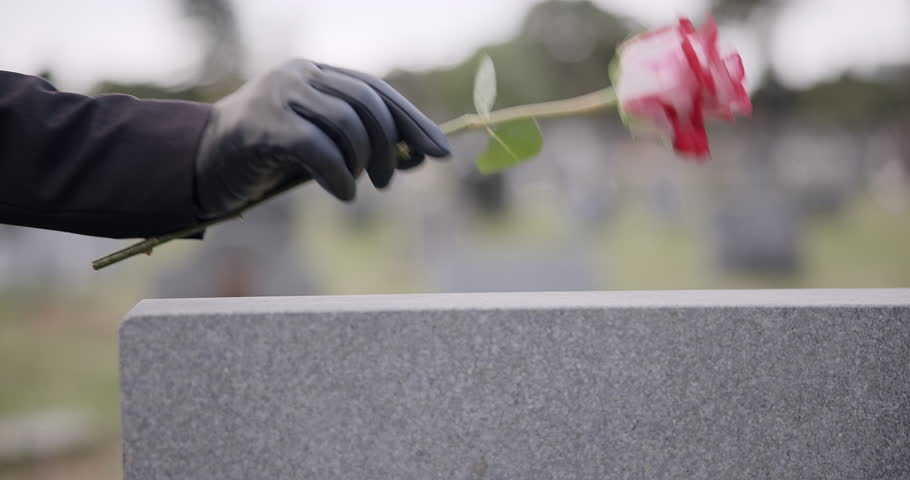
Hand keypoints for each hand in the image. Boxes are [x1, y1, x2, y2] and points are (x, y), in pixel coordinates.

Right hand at [192, 59, 450, 218]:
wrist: (201, 164)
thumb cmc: (268, 158)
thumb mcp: (321, 145)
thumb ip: (361, 144)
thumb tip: (418, 155)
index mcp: (316, 72)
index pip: (377, 90)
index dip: (413, 121)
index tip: (441, 153)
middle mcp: (300, 74)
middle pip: (368, 103)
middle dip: (390, 146)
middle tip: (388, 181)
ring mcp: (279, 94)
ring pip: (347, 123)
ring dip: (364, 162)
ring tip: (360, 187)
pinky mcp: (262, 124)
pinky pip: (318, 147)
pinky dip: (339, 176)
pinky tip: (344, 194)